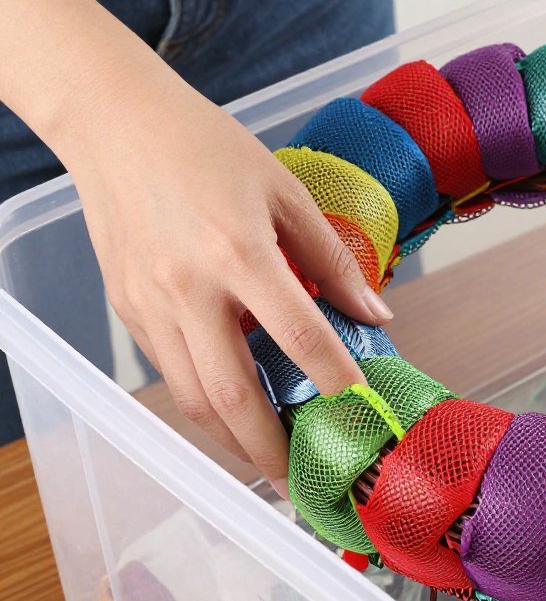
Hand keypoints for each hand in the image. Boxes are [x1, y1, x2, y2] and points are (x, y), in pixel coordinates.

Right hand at [72, 81, 391, 496]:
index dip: (336, 378)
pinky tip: (231, 406)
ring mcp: (149, 305)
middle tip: (299, 477)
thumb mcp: (284, 191)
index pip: (299, 335)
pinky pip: (168, 371)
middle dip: (269, 448)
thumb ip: (330, 259)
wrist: (116, 123)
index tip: (363, 410)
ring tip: (267, 454)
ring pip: (191, 397)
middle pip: (231, 396)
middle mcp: (188, 289)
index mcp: (237, 252)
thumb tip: (374, 312)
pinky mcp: (126, 310)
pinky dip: (201, 400)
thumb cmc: (206, 147)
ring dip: (231, 438)